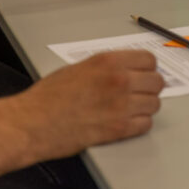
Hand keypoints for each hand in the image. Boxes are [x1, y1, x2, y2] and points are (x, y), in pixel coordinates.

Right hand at [7, 51, 163, 160]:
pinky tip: (127, 123)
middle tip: (140, 94)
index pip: (149, 60)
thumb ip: (106, 67)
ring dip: (145, 108)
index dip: (147, 68)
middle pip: (157, 82)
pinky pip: (146, 124)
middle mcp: (119, 80)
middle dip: (150, 88)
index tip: (143, 74)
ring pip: (154, 104)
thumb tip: (125, 70)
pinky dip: (139, 125)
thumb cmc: (48, 96)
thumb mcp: (78, 68)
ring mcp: (121, 105)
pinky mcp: (119, 129)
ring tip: (132, 110)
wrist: (32, 123)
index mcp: (109, 61)